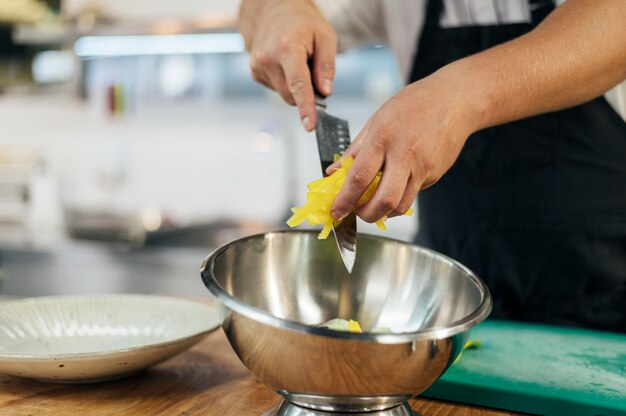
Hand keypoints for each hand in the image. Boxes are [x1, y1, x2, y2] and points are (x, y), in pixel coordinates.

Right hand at [238, 0, 336, 130]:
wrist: (274, 9)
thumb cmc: (303, 22)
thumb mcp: (326, 36)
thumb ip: (327, 66)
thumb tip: (325, 92)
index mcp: (287, 48)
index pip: (298, 85)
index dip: (306, 107)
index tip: (310, 125)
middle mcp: (267, 58)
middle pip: (292, 95)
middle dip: (306, 93)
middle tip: (314, 71)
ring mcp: (258, 66)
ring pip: (284, 94)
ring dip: (296, 86)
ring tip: (298, 62)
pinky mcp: (255, 72)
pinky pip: (277, 89)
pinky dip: (286, 82)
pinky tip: (286, 65)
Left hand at [326, 68, 477, 222]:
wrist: (454, 100)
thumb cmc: (413, 105)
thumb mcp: (376, 120)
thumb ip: (354, 150)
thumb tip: (333, 172)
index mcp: (383, 137)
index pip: (360, 177)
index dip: (345, 199)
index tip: (336, 211)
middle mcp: (404, 154)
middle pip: (384, 200)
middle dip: (367, 215)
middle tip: (357, 213)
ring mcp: (422, 166)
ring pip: (401, 205)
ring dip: (383, 212)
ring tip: (373, 203)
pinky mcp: (435, 174)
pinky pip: (413, 194)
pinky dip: (400, 197)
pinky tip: (395, 185)